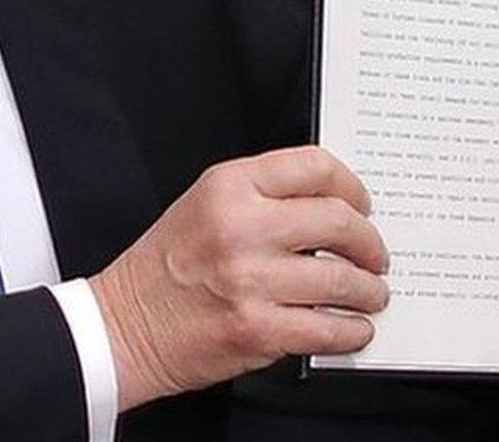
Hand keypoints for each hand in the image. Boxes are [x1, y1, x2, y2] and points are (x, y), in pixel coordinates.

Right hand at [89, 146, 388, 411]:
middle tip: (375, 254)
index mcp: (228, 187)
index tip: (362, 203)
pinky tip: (352, 328)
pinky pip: (327, 328)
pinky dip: (351, 331)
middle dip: (370, 242)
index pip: (314, 166)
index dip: (352, 186)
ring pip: (342, 279)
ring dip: (368, 290)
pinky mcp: (256, 330)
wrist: (122, 325)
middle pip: (338, 220)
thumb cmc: (165, 267)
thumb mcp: (204, 205)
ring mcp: (250, 281)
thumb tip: (332, 207)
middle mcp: (240, 227)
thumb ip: (262, 196)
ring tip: (370, 294)